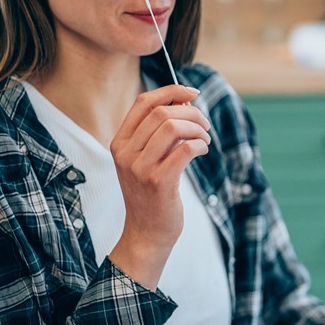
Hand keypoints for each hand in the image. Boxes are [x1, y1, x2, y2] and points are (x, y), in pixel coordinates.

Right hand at [109, 85, 210, 289]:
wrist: (146, 233)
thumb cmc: (151, 193)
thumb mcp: (145, 159)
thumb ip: (158, 132)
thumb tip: (184, 101)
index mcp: (119, 142)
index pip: (144, 102)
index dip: (171, 91)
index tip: (191, 93)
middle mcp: (125, 153)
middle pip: (161, 112)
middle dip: (190, 112)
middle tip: (204, 124)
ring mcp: (140, 168)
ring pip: (173, 127)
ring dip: (197, 128)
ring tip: (205, 139)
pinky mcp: (159, 182)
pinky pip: (185, 149)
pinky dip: (200, 145)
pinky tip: (203, 151)